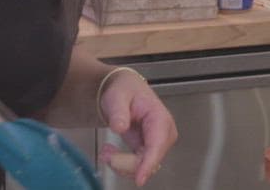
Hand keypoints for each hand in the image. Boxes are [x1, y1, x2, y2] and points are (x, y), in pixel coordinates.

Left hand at [99, 71, 176, 186]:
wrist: (124, 91)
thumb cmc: (124, 91)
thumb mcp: (117, 96)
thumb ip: (118, 111)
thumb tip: (120, 127)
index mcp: (160, 119)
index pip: (157, 145)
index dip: (149, 163)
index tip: (140, 178)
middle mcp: (163, 134)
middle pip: (149, 159)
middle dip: (126, 162)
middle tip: (106, 152)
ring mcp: (157, 144)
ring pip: (142, 167)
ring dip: (121, 164)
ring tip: (106, 150)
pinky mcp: (148, 151)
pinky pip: (137, 166)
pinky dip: (121, 163)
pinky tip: (110, 151)